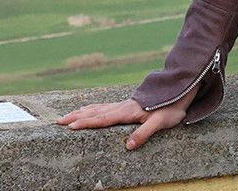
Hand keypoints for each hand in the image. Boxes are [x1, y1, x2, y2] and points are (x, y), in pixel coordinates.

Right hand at [56, 84, 198, 149]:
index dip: (87, 123)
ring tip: (65, 116)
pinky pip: (104, 106)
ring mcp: (123, 104)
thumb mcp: (161, 123)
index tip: (70, 127)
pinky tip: (87, 109)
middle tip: (57, 122)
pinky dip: (91, 108)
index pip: (103, 119)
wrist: (180, 90)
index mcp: (128, 112)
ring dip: (81, 112)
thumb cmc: (171, 107)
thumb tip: (128, 146)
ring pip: (97, 108)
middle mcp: (122, 107)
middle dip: (76, 117)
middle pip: (94, 112)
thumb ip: (144, 133)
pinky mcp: (126, 104)